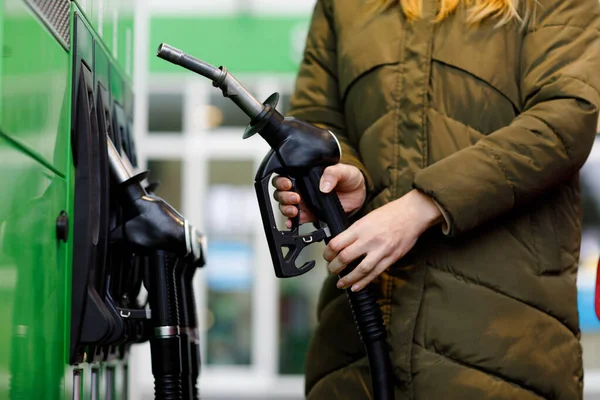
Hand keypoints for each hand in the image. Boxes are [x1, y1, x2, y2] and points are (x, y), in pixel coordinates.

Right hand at [272, 164, 366, 227]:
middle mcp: (303, 188)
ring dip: (286, 209)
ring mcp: (306, 202)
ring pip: (286, 206)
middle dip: (284, 196)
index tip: (288, 184)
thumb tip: (324, 185)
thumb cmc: (350, 178)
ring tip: (295, 210)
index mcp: (307, 175)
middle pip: (282, 193)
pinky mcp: (311, 214)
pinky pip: (297, 220)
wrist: (360, 194)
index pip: (285, 175)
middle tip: (295, 198)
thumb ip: (333, 173)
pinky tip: (293, 222)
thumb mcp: (344, 171)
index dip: (281, 180)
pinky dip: (292, 222)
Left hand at [324, 189, 442, 291]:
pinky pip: (375, 273)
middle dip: (335, 268)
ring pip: (360, 269)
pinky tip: (356, 286)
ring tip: (341, 284)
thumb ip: (355, 232)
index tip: (327, 257)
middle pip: (345, 258)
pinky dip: (364, 282)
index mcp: (360, 228)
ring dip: (348, 279)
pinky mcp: (391, 258)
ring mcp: (381, 250)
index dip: (328, 253)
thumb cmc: (390, 213)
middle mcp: (369, 239)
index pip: (337, 243)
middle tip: (332, 270)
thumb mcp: (366, 218)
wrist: (412, 214)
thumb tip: (342, 244)